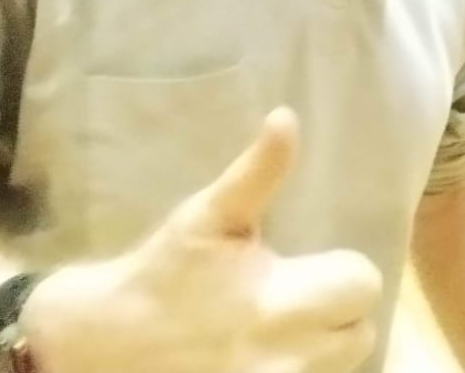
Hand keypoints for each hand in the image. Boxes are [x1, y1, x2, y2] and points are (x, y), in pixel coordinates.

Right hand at [22, 108, 382, 372]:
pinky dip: (303, 368)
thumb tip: (286, 117)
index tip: (313, 264)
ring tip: (288, 325)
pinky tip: (275, 351)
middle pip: (362, 333)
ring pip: (341, 364)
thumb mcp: (209, 216)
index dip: (344, 269)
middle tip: (302, 294)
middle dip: (341, 311)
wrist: (101, 346)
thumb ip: (258, 171)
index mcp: (283, 303)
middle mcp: (288, 356)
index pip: (364, 283)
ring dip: (324, 345)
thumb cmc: (161, 272)